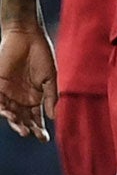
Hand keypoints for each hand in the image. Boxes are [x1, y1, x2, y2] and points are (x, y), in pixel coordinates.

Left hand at [0, 26, 55, 140]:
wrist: (26, 36)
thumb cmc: (41, 54)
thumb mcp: (51, 77)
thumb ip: (52, 96)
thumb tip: (53, 117)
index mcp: (35, 98)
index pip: (35, 118)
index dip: (39, 129)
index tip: (44, 139)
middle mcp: (20, 98)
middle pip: (22, 119)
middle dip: (26, 128)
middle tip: (30, 134)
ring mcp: (8, 93)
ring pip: (9, 113)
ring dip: (14, 122)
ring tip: (21, 128)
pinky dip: (2, 110)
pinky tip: (9, 115)